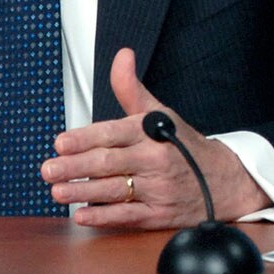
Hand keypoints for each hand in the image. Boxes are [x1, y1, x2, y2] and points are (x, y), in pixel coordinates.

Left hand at [41, 48, 269, 229]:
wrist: (225, 181)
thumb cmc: (184, 147)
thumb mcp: (160, 114)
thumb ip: (131, 89)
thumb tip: (122, 56)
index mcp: (151, 133)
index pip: (113, 133)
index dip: (85, 138)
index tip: (61, 142)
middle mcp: (154, 160)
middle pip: (109, 163)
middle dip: (75, 167)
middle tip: (49, 169)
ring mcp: (158, 189)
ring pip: (115, 190)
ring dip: (83, 192)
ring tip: (57, 192)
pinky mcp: (159, 215)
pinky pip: (128, 216)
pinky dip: (104, 217)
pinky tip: (82, 215)